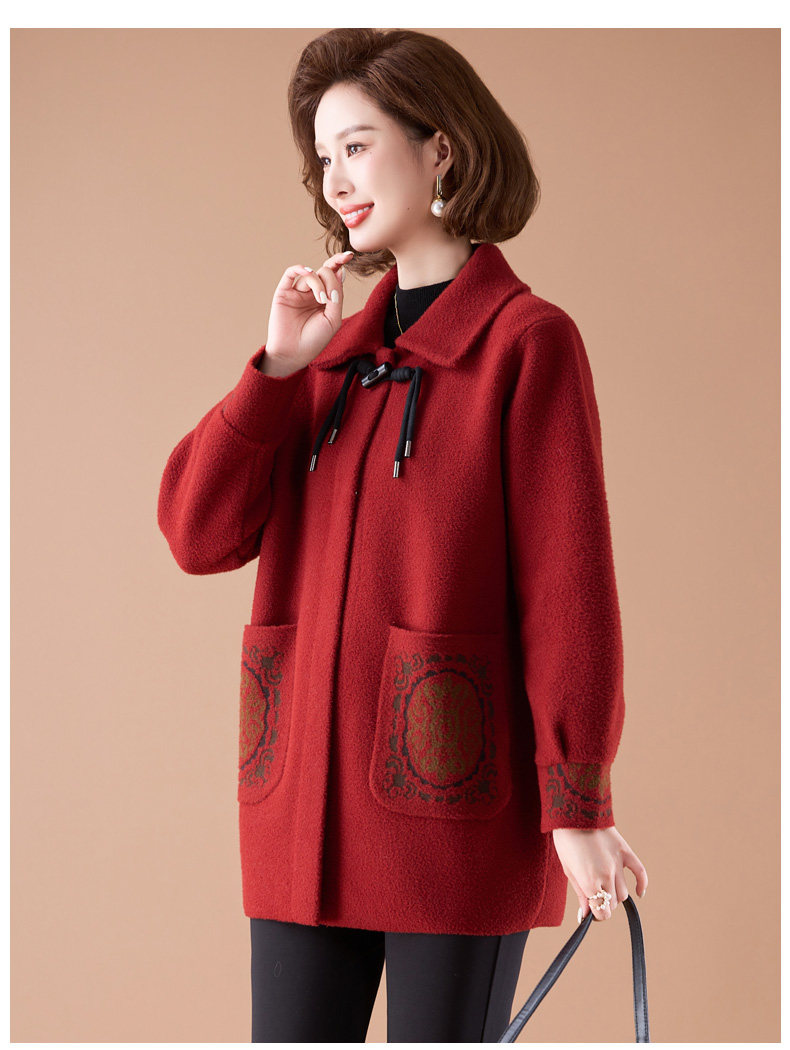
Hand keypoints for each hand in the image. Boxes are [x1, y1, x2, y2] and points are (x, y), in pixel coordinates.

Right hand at [264, 250, 354, 370]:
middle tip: (331, 292)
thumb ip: (337, 296)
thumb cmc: (315, 340)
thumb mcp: (333, 319)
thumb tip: (340, 271)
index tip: (349, 255)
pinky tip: (307, 272)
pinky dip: (299, 269)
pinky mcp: (283, 293)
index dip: (340, 263)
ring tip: (321, 300)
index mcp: (325, 299)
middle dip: (331, 275)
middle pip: (323, 271)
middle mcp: (312, 293)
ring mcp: (297, 292)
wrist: (294, 354)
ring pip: (310, 275)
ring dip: (318, 284)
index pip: (333, 276)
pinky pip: (290, 274)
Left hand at [551, 826, 647, 922]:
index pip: (603, 913)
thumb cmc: (567, 842)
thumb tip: (587, 915)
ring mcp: (618, 864)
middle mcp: (607, 876)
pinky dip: (642, 885)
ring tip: (605, 885)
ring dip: (615, 894)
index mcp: (590, 882)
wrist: (574, 814)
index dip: (597, 915)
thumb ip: (581, 894)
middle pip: (613, 904)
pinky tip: (639, 892)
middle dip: (604, 903)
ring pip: (624, 893)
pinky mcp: (625, 852)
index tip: (592, 910)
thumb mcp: (568, 870)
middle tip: (595, 894)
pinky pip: (640, 873)